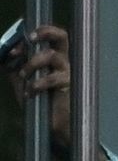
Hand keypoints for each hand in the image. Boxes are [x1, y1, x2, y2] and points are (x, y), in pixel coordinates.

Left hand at [5, 25, 71, 148]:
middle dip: (45, 32)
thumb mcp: (21, 81)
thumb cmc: (39, 103)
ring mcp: (67, 73)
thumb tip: (2, 53)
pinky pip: (53, 78)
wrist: (50, 128)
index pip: (47, 36)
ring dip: (32, 63)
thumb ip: (13, 66)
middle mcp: (62, 62)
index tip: (13, 48)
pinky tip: (30, 93)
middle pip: (62, 36)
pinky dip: (37, 84)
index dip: (29, 35)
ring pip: (52, 55)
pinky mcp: (69, 86)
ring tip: (23, 76)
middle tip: (30, 39)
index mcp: (52, 58)